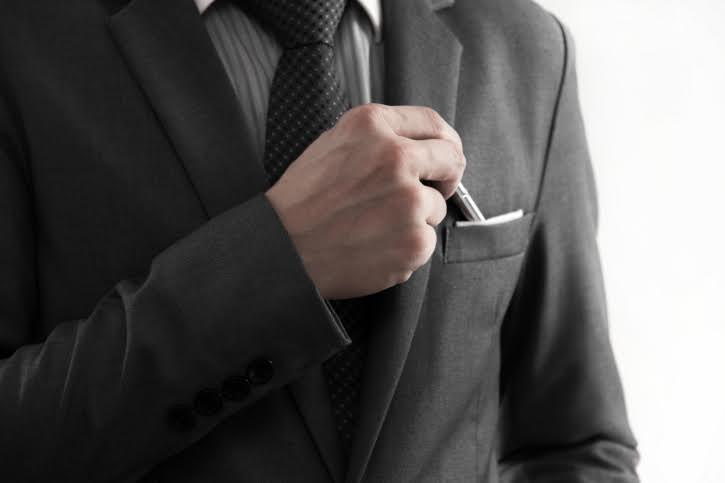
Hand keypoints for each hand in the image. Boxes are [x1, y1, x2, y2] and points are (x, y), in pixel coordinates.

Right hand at [265, 104, 465, 298]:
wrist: (283, 247)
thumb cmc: (301, 201)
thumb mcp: (332, 143)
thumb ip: (378, 136)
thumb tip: (418, 144)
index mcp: (373, 127)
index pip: (433, 122)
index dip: (444, 140)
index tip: (446, 153)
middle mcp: (396, 158)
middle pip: (451, 159)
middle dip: (447, 175)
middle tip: (434, 189)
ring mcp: (409, 201)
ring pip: (436, 207)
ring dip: (416, 217)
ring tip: (375, 224)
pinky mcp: (414, 240)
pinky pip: (426, 240)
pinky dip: (406, 246)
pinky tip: (376, 244)